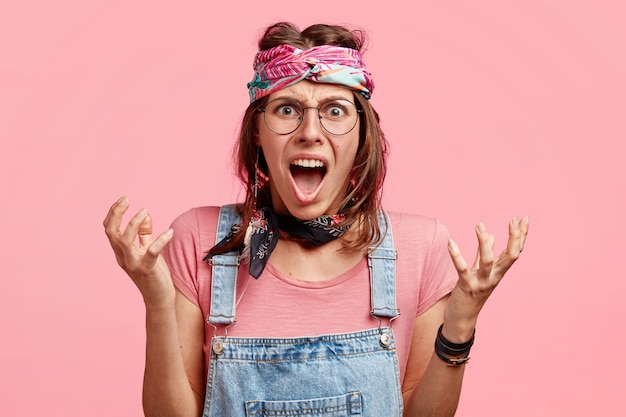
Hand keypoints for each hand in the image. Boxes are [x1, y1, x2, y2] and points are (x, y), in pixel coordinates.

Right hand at [103, 196, 175, 308]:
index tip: (123, 199)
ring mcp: (133, 264)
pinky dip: (160, 240)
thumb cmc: (154, 274)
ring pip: (124, 240)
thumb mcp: (147, 251)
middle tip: (126, 199)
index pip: (109, 229)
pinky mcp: (147, 269)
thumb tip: (145, 214)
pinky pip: (151, 252)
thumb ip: (144, 234)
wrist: (159, 299)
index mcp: (121, 252)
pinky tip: (170, 232)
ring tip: (144, 211)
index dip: (113, 213)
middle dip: (116, 213)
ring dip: (133, 224)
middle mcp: (123, 257)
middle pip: (111, 232)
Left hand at [443, 216, 528, 340]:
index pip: (515, 251)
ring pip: (488, 261)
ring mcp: (482, 282)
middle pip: (511, 256)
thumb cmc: (471, 293)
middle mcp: (495, 277)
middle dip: (515, 237)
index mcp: (499, 272)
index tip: (524, 218)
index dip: (521, 235)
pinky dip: (456, 255)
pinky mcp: (466, 287)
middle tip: (513, 219)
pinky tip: (450, 242)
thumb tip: (492, 236)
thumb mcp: (480, 271)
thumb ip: (484, 254)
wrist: (462, 319)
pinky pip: (462, 269)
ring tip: (480, 225)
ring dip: (484, 242)